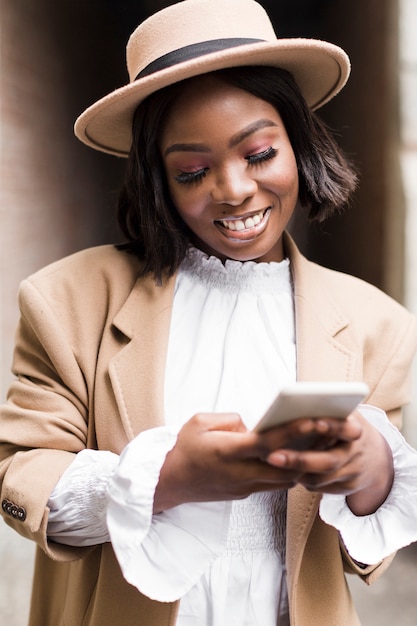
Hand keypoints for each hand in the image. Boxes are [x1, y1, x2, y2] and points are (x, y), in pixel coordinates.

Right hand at [153, 412, 305, 512]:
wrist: (168, 482)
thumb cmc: (182, 448)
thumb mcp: (199, 422)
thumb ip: (230, 420)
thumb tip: (253, 426)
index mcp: (228, 451)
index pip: (268, 443)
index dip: (294, 432)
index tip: (314, 420)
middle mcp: (239, 472)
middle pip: (285, 468)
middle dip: (309, 453)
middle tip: (329, 436)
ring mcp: (243, 487)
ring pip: (282, 480)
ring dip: (300, 465)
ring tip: (318, 446)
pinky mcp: (243, 493)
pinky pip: (271, 484)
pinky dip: (285, 472)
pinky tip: (294, 458)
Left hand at [265, 411, 393, 515]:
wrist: (376, 459)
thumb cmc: (347, 427)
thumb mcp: (344, 414)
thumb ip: (327, 409)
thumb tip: (294, 399)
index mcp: (356, 429)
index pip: (346, 428)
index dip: (332, 426)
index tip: (316, 423)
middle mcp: (356, 453)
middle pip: (328, 461)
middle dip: (299, 460)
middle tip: (272, 456)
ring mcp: (353, 473)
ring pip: (320, 479)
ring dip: (295, 472)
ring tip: (274, 462)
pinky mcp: (346, 489)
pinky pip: (320, 488)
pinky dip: (303, 480)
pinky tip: (288, 471)